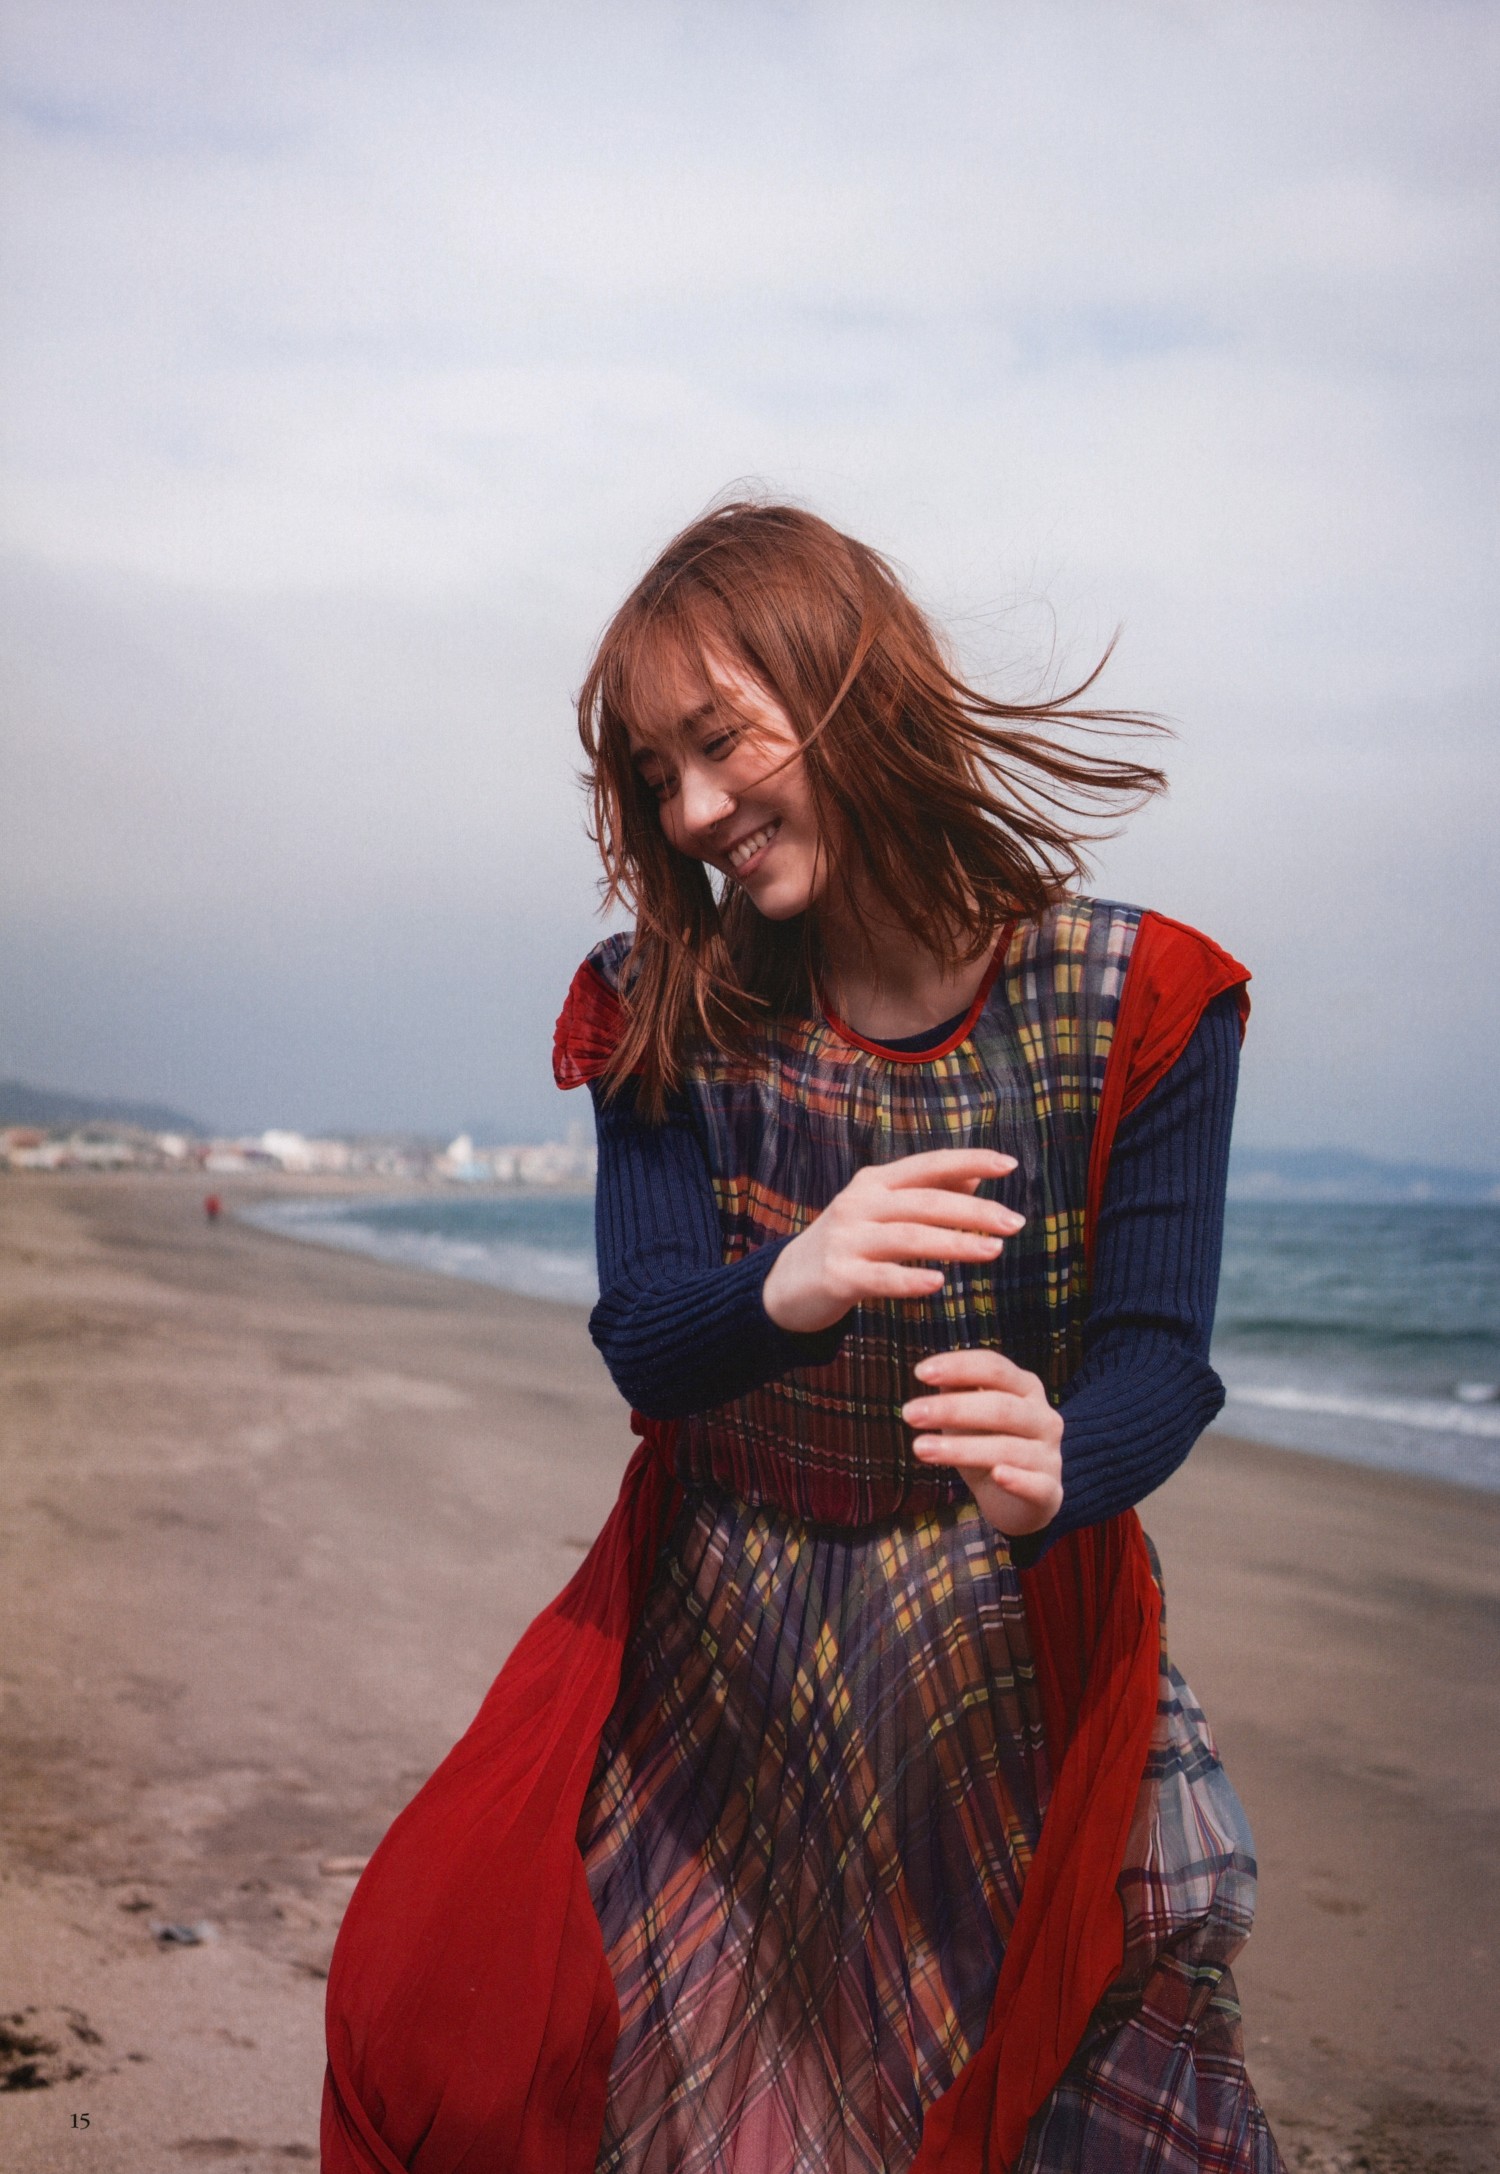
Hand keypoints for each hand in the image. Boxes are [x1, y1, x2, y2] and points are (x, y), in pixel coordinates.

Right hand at [761, 1148, 1023, 1335]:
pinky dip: (909, 1279)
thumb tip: (975, 1180)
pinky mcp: (837, 1275)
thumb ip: (924, 1195)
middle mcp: (860, 1204)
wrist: (786, 1284)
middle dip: (974, 1212)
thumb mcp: (881, 1211)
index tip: (1009, 1164)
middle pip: (925, 1202)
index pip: (929, 1165)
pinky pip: (880, 1277)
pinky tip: (938, 1282)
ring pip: (908, 1237)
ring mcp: (847, 1239)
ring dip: (954, 1243)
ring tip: (993, 1251)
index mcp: (875, 1184)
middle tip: (1015, 1222)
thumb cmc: (847, 1245)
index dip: (969, 1161)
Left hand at [902, 1348, 1063, 1536]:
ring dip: (961, 1449)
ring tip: (920, 1448)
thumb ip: (956, 1390)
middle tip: (909, 1413)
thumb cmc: (988, 1445)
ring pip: (1008, 1449)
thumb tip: (933, 1371)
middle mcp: (1043, 1418)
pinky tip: (996, 1475)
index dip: (959, 1367)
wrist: (1017, 1500)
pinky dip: (1018, 1480)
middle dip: (952, 1409)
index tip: (920, 1373)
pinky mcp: (1050, 1491)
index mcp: (1026, 1389)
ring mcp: (1049, 1455)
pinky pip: (1037, 1485)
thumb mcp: (969, 1415)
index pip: (995, 1368)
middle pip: (1000, 1407)